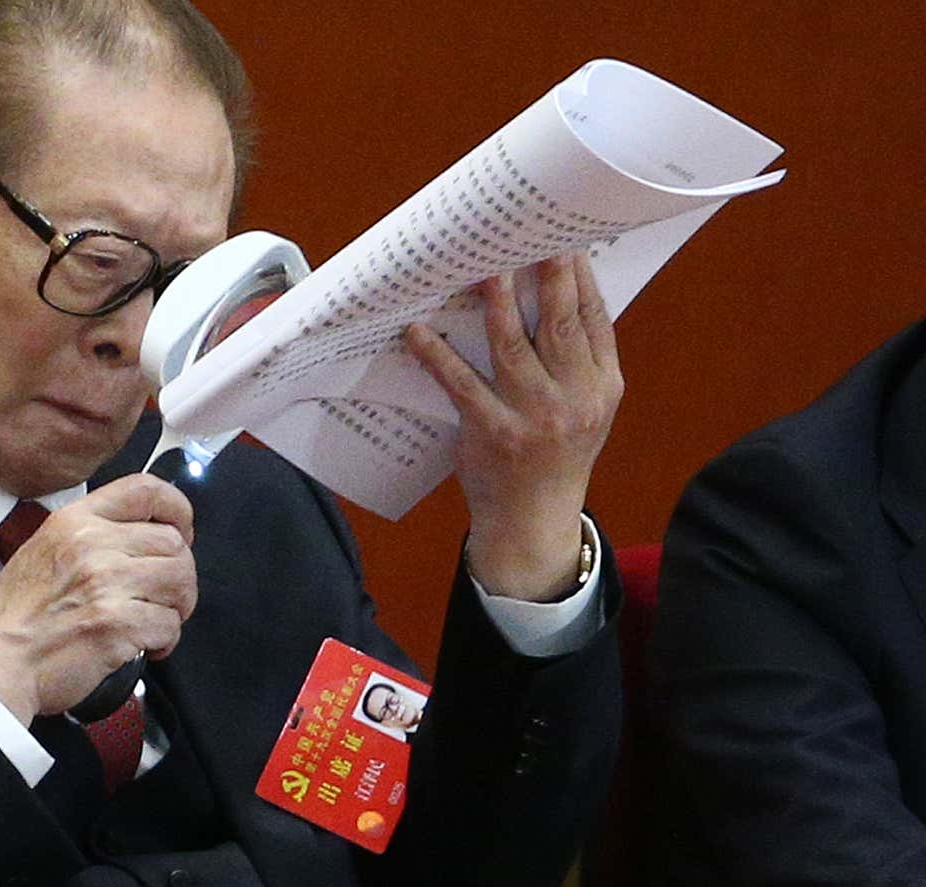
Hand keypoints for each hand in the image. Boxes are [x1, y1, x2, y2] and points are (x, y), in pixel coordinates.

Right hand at [0, 474, 197, 723]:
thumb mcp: (45, 548)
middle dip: (180, 574)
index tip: (182, 533)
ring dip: (178, 606)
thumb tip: (143, 536)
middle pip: (173, 543)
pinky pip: (169, 624)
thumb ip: (91, 534)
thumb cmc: (19, 613)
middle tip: (167, 597)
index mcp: (76, 521)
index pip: (146, 489)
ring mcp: (106, 584)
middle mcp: (93, 545)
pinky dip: (166, 640)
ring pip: (180, 581)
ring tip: (158, 620)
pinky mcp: (117, 625)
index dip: (177, 510)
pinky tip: (147, 647)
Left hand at [406, 251, 621, 600]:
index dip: (579, 275)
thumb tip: (557, 292)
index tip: (563, 236)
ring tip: (480, 266)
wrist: (534, 521)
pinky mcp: (494, 434)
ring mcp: (535, 417)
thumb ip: (578, 359)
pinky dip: (438, 356)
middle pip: (558, 323)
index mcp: (602, 385)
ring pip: (512, 347)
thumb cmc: (555, 453)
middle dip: (546, 274)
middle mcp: (575, 399)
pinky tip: (418, 331)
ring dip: (494, 303)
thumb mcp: (587, 408)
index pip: (594, 319)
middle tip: (527, 232)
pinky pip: (461, 386)